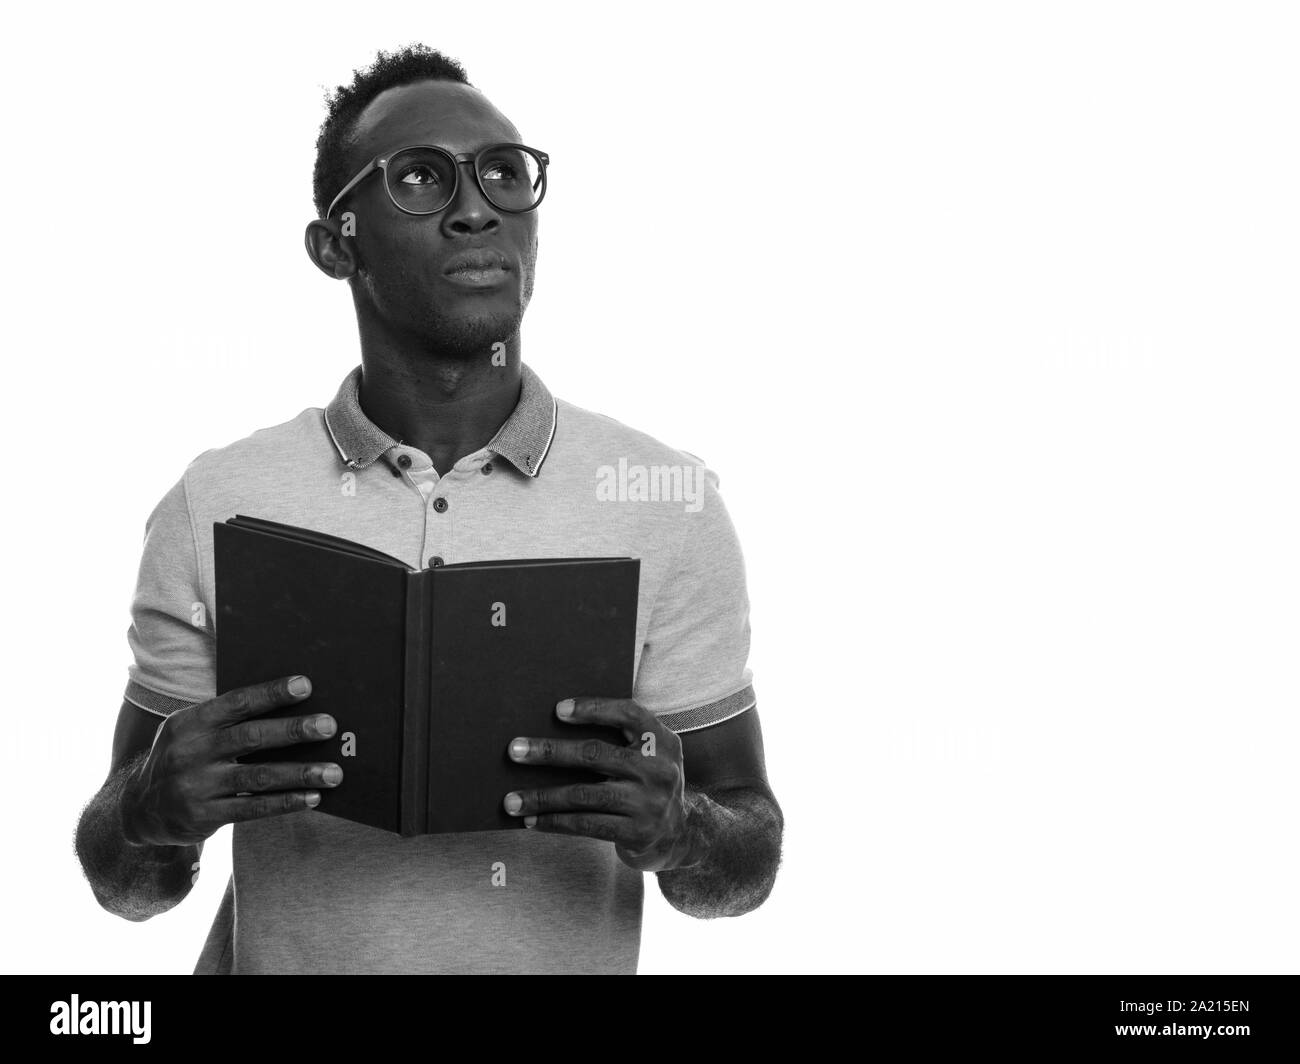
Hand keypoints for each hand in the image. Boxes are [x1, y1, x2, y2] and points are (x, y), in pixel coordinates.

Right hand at [122, 675, 342, 846]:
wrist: (139, 808)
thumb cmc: (183, 757)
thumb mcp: (191, 731)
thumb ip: (228, 721)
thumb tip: (291, 707)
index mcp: (190, 722)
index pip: (236, 702)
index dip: (271, 693)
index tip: (306, 686)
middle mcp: (191, 752)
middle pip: (251, 737)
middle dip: (293, 730)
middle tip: (328, 726)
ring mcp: (196, 786)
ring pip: (259, 776)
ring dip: (301, 773)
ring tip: (334, 772)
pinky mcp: (204, 816)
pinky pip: (253, 808)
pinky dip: (286, 802)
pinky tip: (313, 798)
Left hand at [502, 697, 696, 871]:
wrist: (681, 834)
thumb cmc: (648, 784)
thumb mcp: (648, 755)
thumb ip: (619, 740)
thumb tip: (551, 731)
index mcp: (661, 740)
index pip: (628, 713)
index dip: (593, 708)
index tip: (557, 709)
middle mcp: (659, 769)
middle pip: (595, 754)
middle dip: (550, 752)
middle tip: (514, 750)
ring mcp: (649, 803)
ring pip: (584, 794)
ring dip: (542, 796)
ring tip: (510, 800)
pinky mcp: (637, 832)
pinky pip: (587, 824)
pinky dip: (555, 822)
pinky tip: (532, 820)